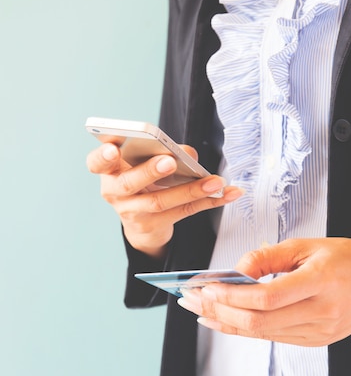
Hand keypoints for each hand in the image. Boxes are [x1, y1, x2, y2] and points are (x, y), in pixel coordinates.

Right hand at [86, 142, 243, 257]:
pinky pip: (185, 211)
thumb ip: (164, 151)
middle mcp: (116, 193)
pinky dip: (209, 201)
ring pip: (161, 201)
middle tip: (168, 161)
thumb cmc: (142, 180)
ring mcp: (133, 213)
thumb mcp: (144, 164)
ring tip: (214, 182)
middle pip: (130, 183)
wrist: (141, 221)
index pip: (97, 163)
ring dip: (192, 190)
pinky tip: (228, 193)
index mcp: (109, 171)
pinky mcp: (154, 225)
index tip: (112, 149)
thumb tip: (189, 155)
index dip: (102, 157)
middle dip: (149, 171)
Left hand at [178, 238, 350, 345]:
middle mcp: (321, 312)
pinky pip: (273, 337)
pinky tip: (226, 319)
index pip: (266, 297)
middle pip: (258, 322)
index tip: (204, 287)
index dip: (230, 295)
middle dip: (218, 311)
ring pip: (262, 334)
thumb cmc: (349, 258)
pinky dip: (245, 329)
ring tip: (199, 310)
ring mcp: (320, 332)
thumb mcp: (308, 245)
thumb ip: (268, 256)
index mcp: (321, 281)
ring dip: (226, 323)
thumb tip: (235, 270)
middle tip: (191, 300)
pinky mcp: (316, 341)